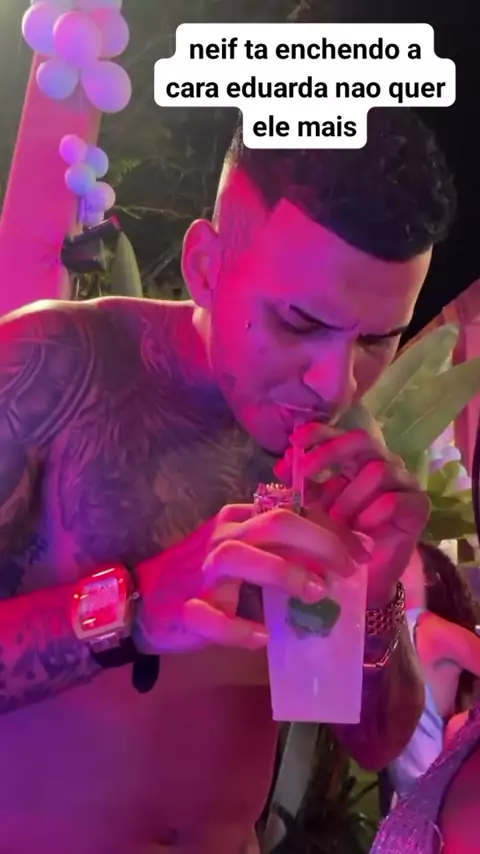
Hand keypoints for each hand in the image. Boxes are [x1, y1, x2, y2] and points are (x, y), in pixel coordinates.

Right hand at [133, 501, 368, 653]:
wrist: (141, 600)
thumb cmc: (201, 576)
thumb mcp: (242, 551)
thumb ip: (280, 549)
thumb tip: (336, 558)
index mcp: (237, 519)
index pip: (292, 512)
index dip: (332, 529)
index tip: (362, 550)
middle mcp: (221, 537)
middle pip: (275, 524)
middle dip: (320, 541)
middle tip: (349, 568)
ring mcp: (201, 573)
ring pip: (241, 557)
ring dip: (283, 573)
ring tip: (316, 593)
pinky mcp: (186, 609)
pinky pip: (211, 617)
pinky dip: (238, 628)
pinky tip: (262, 637)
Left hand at [274, 422, 429, 607]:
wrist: (368, 578)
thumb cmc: (343, 539)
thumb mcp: (318, 509)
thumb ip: (307, 487)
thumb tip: (284, 466)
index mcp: (360, 461)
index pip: (341, 434)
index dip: (319, 433)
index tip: (294, 442)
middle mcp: (384, 464)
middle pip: (362, 440)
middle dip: (330, 453)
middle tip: (305, 473)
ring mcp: (404, 483)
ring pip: (377, 471)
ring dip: (349, 497)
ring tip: (336, 520)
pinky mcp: (419, 506)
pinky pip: (392, 502)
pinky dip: (369, 516)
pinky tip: (360, 530)